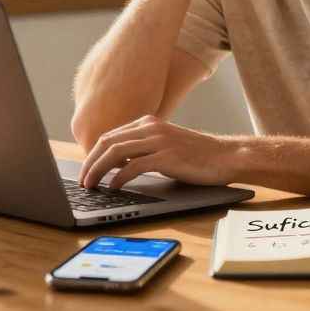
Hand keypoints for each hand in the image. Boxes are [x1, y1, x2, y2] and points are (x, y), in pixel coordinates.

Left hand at [78, 115, 241, 190]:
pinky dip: (119, 178)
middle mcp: (151, 127)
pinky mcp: (167, 157)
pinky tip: (114, 187)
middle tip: (82, 180)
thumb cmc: (197, 156)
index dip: (93, 154)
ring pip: (116, 152)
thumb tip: (116, 165)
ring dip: (99, 170)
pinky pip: (134, 166)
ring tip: (91, 185)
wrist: (226, 156)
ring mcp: (159, 140)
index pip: (110, 136)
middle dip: (90, 162)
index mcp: (149, 122)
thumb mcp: (165, 146)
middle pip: (108, 142)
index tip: (85, 170)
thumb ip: (142, 149)